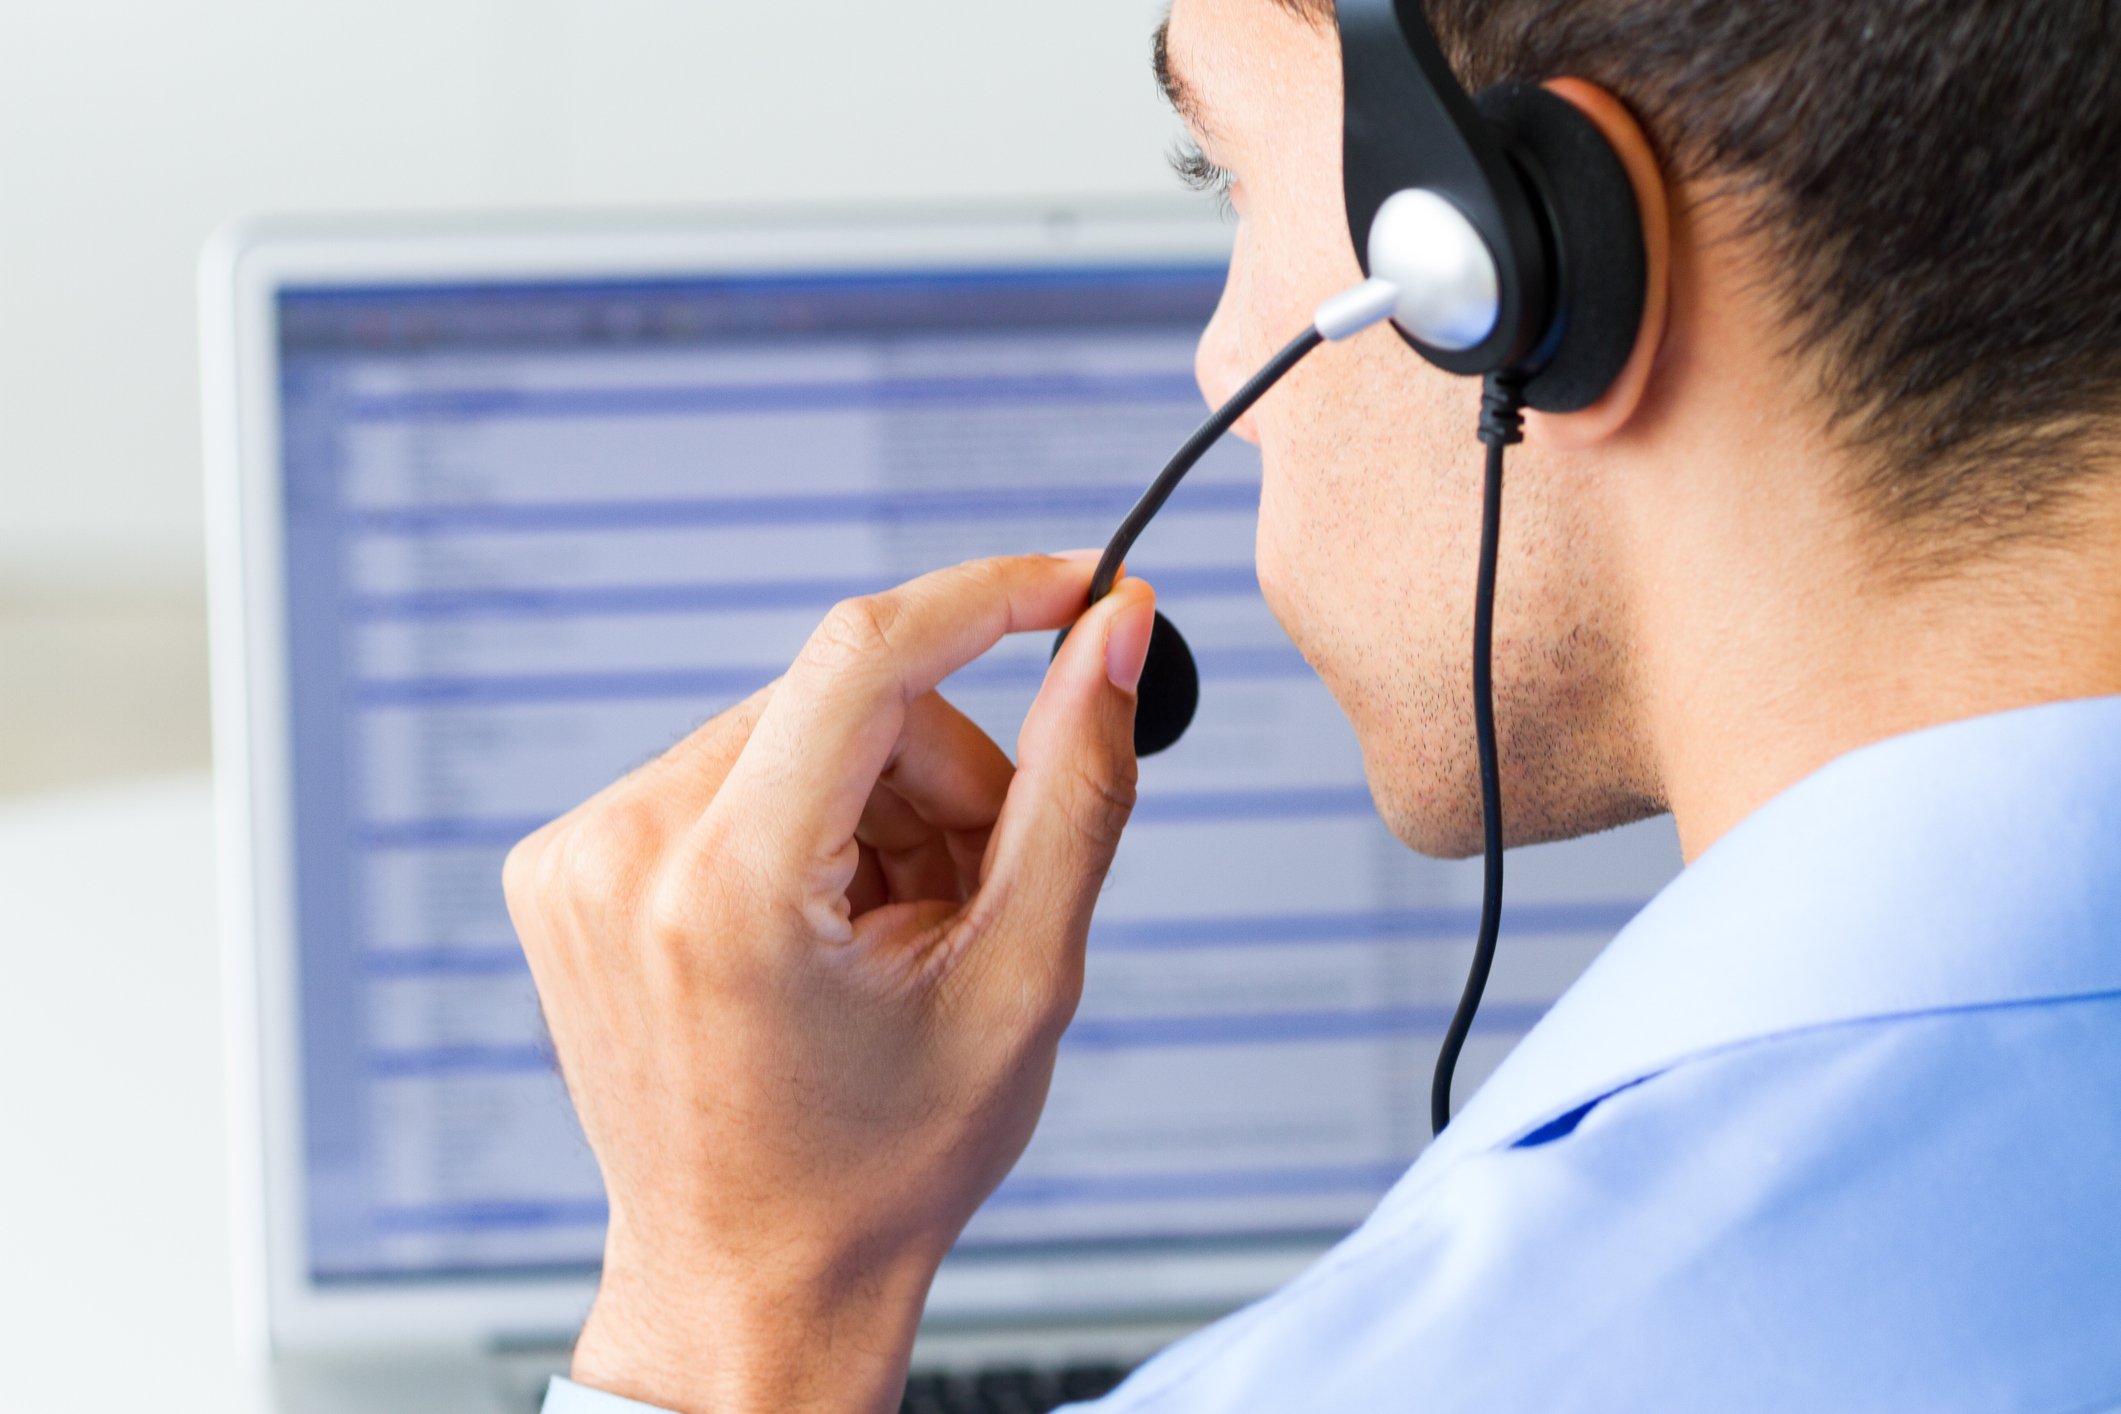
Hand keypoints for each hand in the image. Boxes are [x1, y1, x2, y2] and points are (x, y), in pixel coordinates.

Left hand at [503, 554, 1155, 1413]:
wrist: (748, 1279)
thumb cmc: (882, 1165)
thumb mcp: (1019, 979)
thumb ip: (1076, 786)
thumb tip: (1115, 634)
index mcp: (726, 889)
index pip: (865, 653)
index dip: (989, 599)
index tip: (1077, 589)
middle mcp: (622, 852)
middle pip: (843, 700)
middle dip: (942, 775)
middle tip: (975, 897)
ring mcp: (576, 856)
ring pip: (792, 729)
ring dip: (878, 805)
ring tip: (896, 937)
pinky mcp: (564, 863)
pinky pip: (729, 769)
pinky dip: (806, 820)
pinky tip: (828, 927)